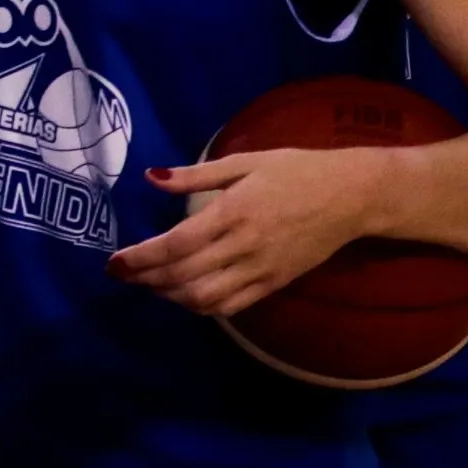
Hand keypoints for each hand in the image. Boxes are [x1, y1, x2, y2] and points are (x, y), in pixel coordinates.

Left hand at [112, 144, 384, 316]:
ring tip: (149, 283)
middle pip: (184, 275)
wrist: (353, 196)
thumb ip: (194, 175)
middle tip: (120, 274)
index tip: (114, 261)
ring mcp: (261, 270)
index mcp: (232, 212)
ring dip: (171, 296)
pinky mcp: (276, 283)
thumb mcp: (244, 162)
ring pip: (206, 298)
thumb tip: (151, 178)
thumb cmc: (296, 170)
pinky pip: (233, 305)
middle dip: (146, 279)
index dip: (141, 258)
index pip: (176, 245)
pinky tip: (185, 293)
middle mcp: (244, 246)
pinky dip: (203, 306)